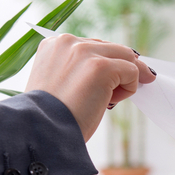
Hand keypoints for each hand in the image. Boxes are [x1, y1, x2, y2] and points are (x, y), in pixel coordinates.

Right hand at [25, 34, 155, 140]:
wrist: (43, 133)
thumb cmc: (51, 117)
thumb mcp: (60, 83)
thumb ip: (79, 69)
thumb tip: (116, 67)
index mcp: (54, 44)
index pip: (92, 46)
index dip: (104, 63)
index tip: (108, 80)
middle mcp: (68, 42)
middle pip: (112, 47)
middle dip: (120, 69)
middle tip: (116, 93)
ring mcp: (84, 52)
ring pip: (125, 57)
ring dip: (124, 79)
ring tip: (108, 100)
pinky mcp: (101, 67)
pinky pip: (132, 71)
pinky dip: (129, 89)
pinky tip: (110, 102)